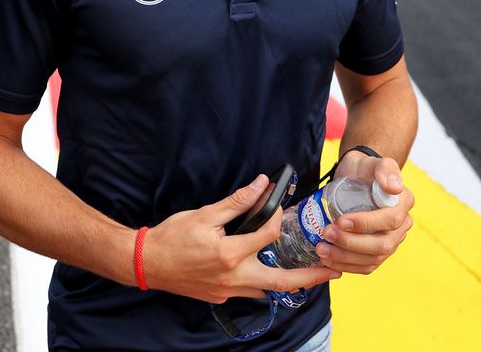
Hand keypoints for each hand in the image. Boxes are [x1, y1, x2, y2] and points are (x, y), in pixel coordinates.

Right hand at [141, 175, 337, 303]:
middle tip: (333, 270)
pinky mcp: (220, 297)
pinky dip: (262, 282)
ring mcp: (226, 291)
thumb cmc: (172, 237)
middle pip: (281, 282)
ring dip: (288, 282)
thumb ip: (236, 202)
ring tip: (309, 274)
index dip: (276, 216)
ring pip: (265, 290)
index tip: (278, 205)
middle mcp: (232, 278)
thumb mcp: (204, 214)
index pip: (266, 235)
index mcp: (228, 254)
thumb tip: (260, 185)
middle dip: (310, 277)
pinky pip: (248, 291)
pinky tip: (268, 271)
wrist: (147, 263)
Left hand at [314, 152, 413, 274]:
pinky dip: (347, 266)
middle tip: (327, 234)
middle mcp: (401, 226)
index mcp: (404, 204)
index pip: (390, 221)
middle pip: (382, 245)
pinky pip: (367, 266)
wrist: (355, 178)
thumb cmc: (363, 169)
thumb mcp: (371, 163)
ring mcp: (391, 241)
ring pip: (373, 259)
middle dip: (352, 244)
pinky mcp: (378, 252)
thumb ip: (385, 168)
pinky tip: (328, 261)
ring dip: (346, 258)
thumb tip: (394, 187)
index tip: (341, 220)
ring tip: (322, 250)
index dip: (366, 224)